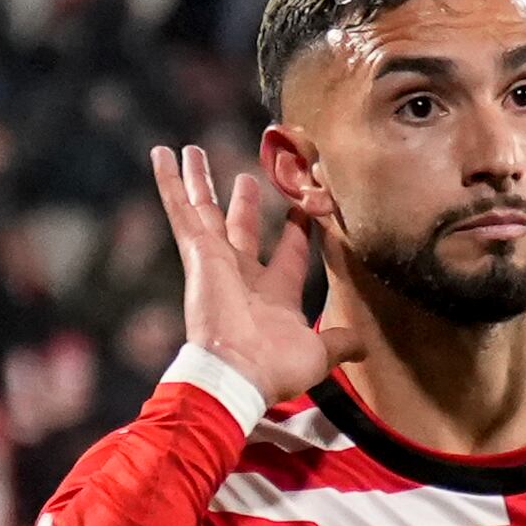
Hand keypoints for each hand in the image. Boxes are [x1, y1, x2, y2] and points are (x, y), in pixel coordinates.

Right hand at [150, 144, 365, 398]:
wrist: (238, 373)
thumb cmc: (276, 368)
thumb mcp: (319, 354)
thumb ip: (340, 343)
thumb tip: (364, 347)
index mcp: (273, 296)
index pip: (288, 255)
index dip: (297, 232)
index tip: (303, 210)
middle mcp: (242, 276)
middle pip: (241, 230)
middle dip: (243, 205)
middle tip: (247, 179)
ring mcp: (216, 262)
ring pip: (204, 212)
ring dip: (198, 182)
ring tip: (192, 152)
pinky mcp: (198, 253)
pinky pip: (181, 210)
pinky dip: (169, 182)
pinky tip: (161, 154)